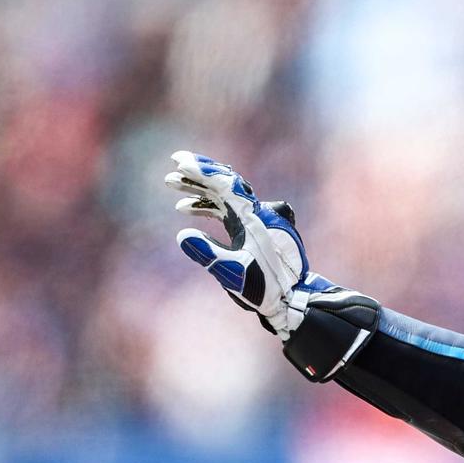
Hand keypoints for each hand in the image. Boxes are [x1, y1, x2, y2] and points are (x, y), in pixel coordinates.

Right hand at [164, 151, 315, 340]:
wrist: (291, 299)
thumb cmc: (265, 287)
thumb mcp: (233, 272)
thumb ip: (207, 253)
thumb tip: (181, 235)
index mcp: (254, 217)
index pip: (226, 184)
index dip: (201, 171)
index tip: (179, 163)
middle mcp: (258, 212)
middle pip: (226, 182)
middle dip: (198, 173)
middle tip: (174, 163)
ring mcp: (257, 219)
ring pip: (225, 195)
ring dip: (199, 188)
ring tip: (172, 183)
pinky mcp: (253, 229)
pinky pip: (228, 209)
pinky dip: (208, 206)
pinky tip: (186, 209)